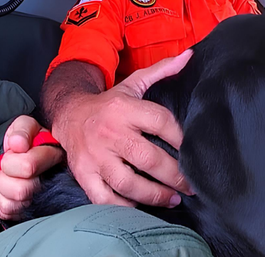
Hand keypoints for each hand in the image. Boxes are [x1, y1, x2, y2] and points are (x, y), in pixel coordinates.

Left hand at [0, 115, 63, 219]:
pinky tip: (2, 190)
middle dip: (3, 178)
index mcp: (53, 157)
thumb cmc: (25, 140)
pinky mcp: (27, 211)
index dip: (11, 161)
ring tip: (4, 178)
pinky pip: (5, 213)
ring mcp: (40, 199)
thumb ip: (22, 129)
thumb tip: (18, 144)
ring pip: (13, 206)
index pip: (28, 167)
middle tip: (4, 169)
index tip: (11, 153)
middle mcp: (51, 182)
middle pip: (21, 191)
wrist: (20, 154)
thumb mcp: (24, 125)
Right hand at [52, 50, 194, 208]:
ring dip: (154, 195)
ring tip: (173, 199)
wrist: (68, 114)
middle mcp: (110, 132)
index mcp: (124, 108)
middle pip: (147, 157)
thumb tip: (189, 56)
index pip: (160, 122)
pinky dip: (124, 206)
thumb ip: (162, 70)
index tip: (195, 150)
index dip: (181, 138)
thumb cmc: (109, 103)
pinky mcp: (84, 175)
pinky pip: (105, 198)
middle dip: (174, 175)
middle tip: (191, 185)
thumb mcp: (133, 83)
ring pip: (127, 182)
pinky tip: (142, 207)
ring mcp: (95, 156)